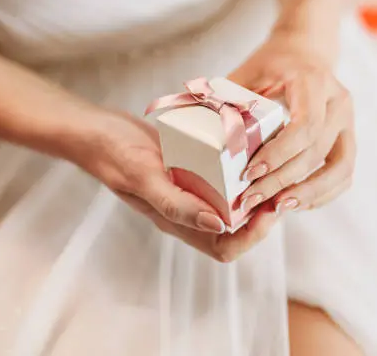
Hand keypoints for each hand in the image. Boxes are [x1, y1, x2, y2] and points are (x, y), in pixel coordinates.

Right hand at [71, 109, 280, 261]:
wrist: (97, 130)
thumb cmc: (114, 155)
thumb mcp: (144, 177)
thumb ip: (176, 204)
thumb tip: (220, 224)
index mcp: (177, 221)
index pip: (224, 246)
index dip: (252, 237)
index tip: (269, 209)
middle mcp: (188, 209)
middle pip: (236, 228)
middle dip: (262, 214)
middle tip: (279, 187)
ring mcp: (191, 187)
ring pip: (232, 201)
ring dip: (255, 191)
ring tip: (272, 170)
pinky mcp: (192, 167)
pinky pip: (222, 176)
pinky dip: (241, 169)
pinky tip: (252, 149)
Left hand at [229, 30, 355, 214]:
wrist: (304, 52)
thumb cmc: (270, 64)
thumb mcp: (247, 73)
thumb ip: (229, 100)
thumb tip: (202, 133)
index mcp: (314, 81)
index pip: (305, 125)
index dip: (278, 153)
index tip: (249, 173)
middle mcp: (339, 101)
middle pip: (316, 150)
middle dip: (283, 180)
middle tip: (252, 199)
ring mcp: (348, 121)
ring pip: (340, 168)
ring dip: (309, 193)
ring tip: (278, 209)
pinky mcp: (349, 137)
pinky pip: (344, 173)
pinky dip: (323, 193)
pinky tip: (297, 204)